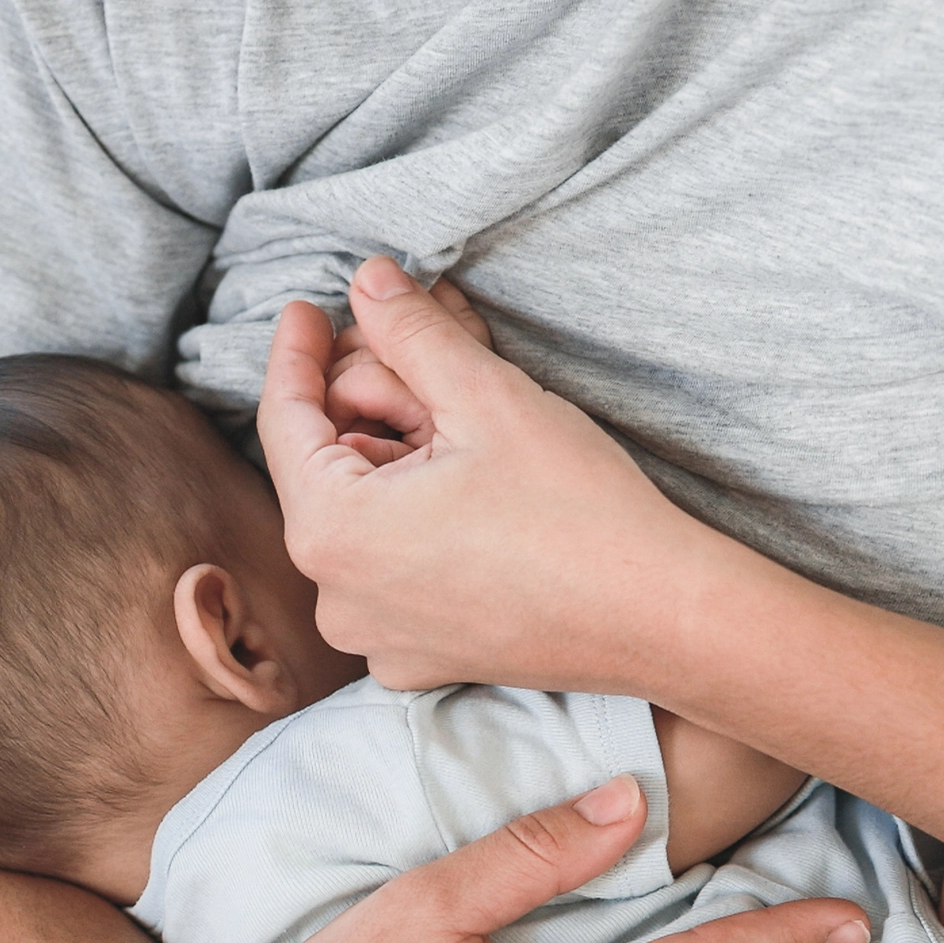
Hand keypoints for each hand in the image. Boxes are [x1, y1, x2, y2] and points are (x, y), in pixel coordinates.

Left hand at [258, 258, 742, 690]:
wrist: (660, 617)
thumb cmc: (578, 510)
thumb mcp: (486, 396)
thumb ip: (410, 331)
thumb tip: (367, 281)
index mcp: (330, 533)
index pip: (283, 420)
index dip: (296, 351)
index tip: (310, 306)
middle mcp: (335, 599)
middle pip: (329, 468)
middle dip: (371, 406)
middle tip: (434, 365)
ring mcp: (376, 640)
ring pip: (363, 520)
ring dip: (399, 464)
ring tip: (468, 433)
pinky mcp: (419, 661)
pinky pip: (393, 573)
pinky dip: (417, 527)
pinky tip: (475, 497)